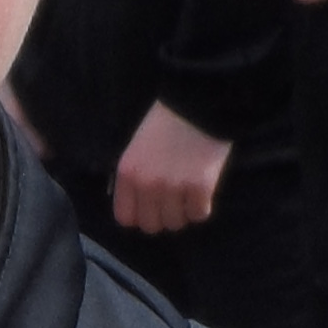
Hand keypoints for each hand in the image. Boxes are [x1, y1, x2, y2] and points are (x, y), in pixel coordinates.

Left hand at [112, 100, 231, 235]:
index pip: (125, 218)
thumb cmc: (166, 121)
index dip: (140, 216)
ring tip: (189, 194)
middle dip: (163, 216)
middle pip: (151, 225)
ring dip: (183, 212)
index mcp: (127, 173)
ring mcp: (173, 187)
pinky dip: (202, 207)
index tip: (151, 209)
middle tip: (174, 202)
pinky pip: (199, 214)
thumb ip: (134, 176)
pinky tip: (202, 191)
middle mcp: (147, 184)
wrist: (197, 102)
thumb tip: (138, 205)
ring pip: (176, 223)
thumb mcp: (137, 147)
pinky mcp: (199, 187)